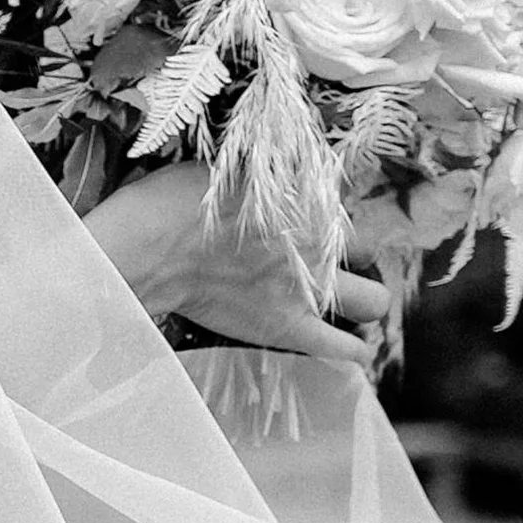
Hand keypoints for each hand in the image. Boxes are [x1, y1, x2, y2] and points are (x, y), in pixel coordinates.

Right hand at [83, 157, 384, 369]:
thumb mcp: (225, 170)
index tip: (301, 221)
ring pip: (373, 300)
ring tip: (344, 301)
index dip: (324, 217)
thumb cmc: (176, 202)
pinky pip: (342, 349)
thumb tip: (269, 171)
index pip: (343, 209)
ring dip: (363, 299)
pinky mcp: (288, 328)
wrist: (150, 250)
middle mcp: (319, 243)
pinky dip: (353, 351)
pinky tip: (354, 350)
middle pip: (367, 249)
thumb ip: (262, 178)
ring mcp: (308, 289)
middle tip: (325, 260)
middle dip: (352, 255)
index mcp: (306, 200)